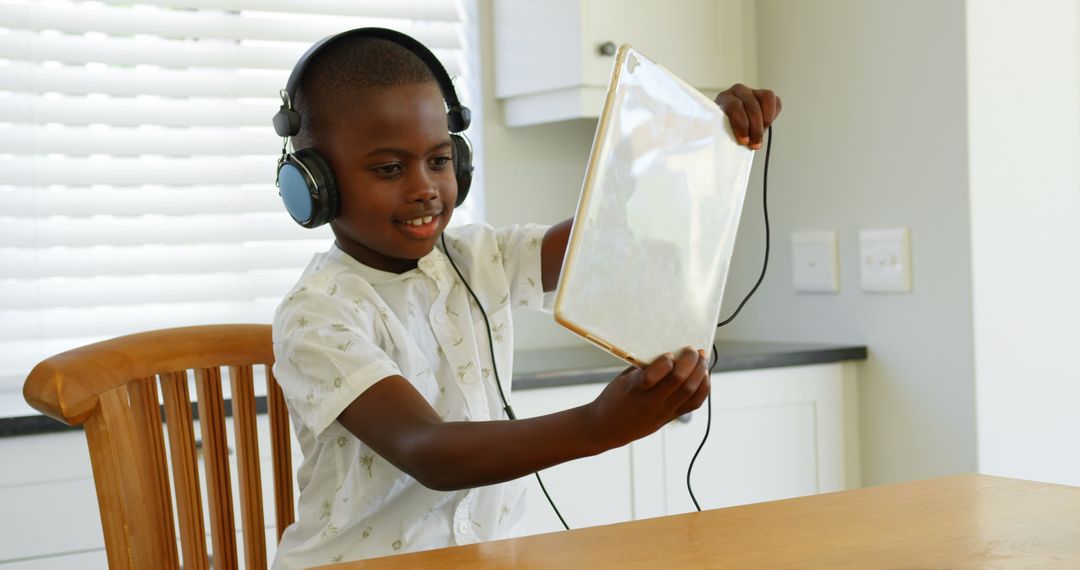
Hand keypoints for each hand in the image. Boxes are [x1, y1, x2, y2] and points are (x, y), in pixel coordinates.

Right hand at [585, 347, 710, 448]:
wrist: (607, 428)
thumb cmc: (614, 399)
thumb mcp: (622, 380)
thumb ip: (643, 367)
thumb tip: (667, 352)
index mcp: (634, 390)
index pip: (654, 376)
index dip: (666, 361)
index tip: (669, 353)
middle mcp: (651, 403)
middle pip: (679, 382)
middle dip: (691, 361)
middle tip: (694, 350)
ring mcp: (663, 412)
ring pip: (691, 392)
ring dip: (700, 373)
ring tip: (702, 360)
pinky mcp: (670, 418)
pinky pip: (694, 403)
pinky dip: (702, 388)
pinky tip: (702, 377)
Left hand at [715, 84, 781, 149]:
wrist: (726, 125)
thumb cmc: (722, 129)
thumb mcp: (720, 132)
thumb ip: (723, 134)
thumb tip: (730, 146)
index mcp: (724, 98)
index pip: (734, 106)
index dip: (741, 124)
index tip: (744, 140)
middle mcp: (738, 91)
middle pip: (752, 105)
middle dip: (755, 128)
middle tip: (754, 143)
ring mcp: (752, 92)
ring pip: (767, 98)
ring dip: (766, 120)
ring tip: (760, 136)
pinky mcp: (764, 96)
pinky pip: (776, 101)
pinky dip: (774, 115)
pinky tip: (766, 126)